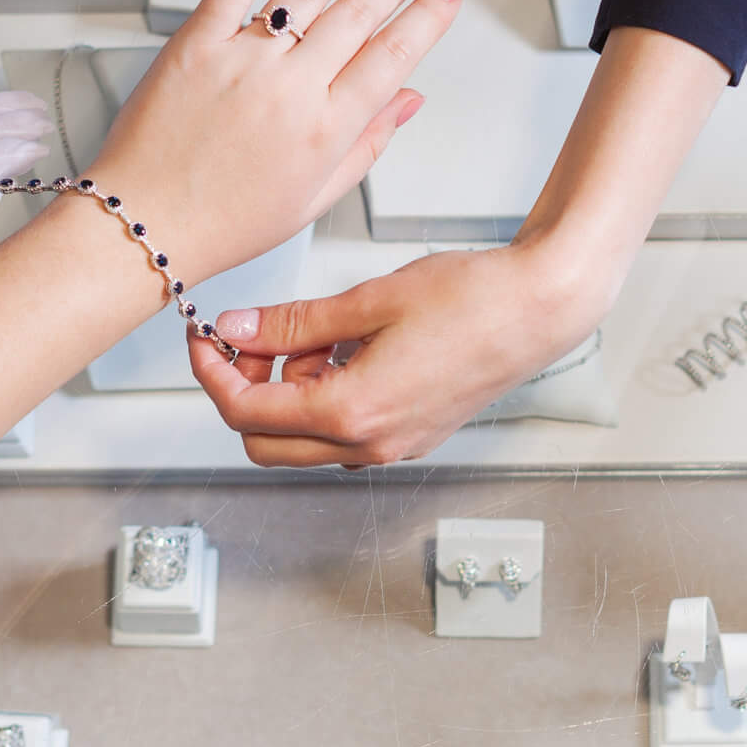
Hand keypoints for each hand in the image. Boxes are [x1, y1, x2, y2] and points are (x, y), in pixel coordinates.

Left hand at [82, 0, 462, 282]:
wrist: (145, 222)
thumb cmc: (223, 221)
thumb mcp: (315, 198)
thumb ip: (368, 143)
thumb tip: (407, 101)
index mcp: (325, 130)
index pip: (393, 56)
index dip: (428, 18)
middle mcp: (289, 89)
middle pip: (356, 16)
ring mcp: (242, 60)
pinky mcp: (196, 43)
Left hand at [187, 240, 603, 466]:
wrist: (539, 309)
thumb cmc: (471, 299)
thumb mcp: (367, 301)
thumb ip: (294, 322)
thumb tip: (237, 329)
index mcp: (352, 412)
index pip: (248, 413)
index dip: (214, 372)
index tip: (207, 337)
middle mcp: (371, 445)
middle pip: (266, 444)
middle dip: (248, 391)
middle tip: (255, 338)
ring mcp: (395, 447)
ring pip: (305, 441)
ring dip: (291, 394)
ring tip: (320, 334)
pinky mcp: (414, 436)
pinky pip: (346, 434)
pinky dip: (327, 398)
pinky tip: (350, 350)